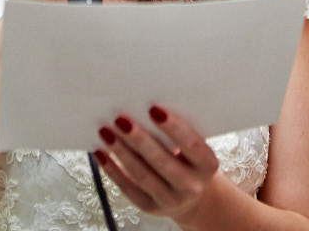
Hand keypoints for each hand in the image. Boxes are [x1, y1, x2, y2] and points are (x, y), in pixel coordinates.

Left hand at [94, 106, 217, 228]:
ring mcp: (171, 200)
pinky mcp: (150, 207)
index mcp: (207, 165)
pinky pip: (129, 188)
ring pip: (142, 175)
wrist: (193, 196)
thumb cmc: (189, 157)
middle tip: (121, 119)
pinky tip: (101, 153)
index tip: (154, 108)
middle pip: (162, 161)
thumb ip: (178, 128)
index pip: (192, 144)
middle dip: (140, 140)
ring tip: (106, 131)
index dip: (174, 127)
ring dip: (121, 152)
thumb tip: (146, 102)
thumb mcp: (194, 145)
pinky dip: (113, 170)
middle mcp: (192, 186)